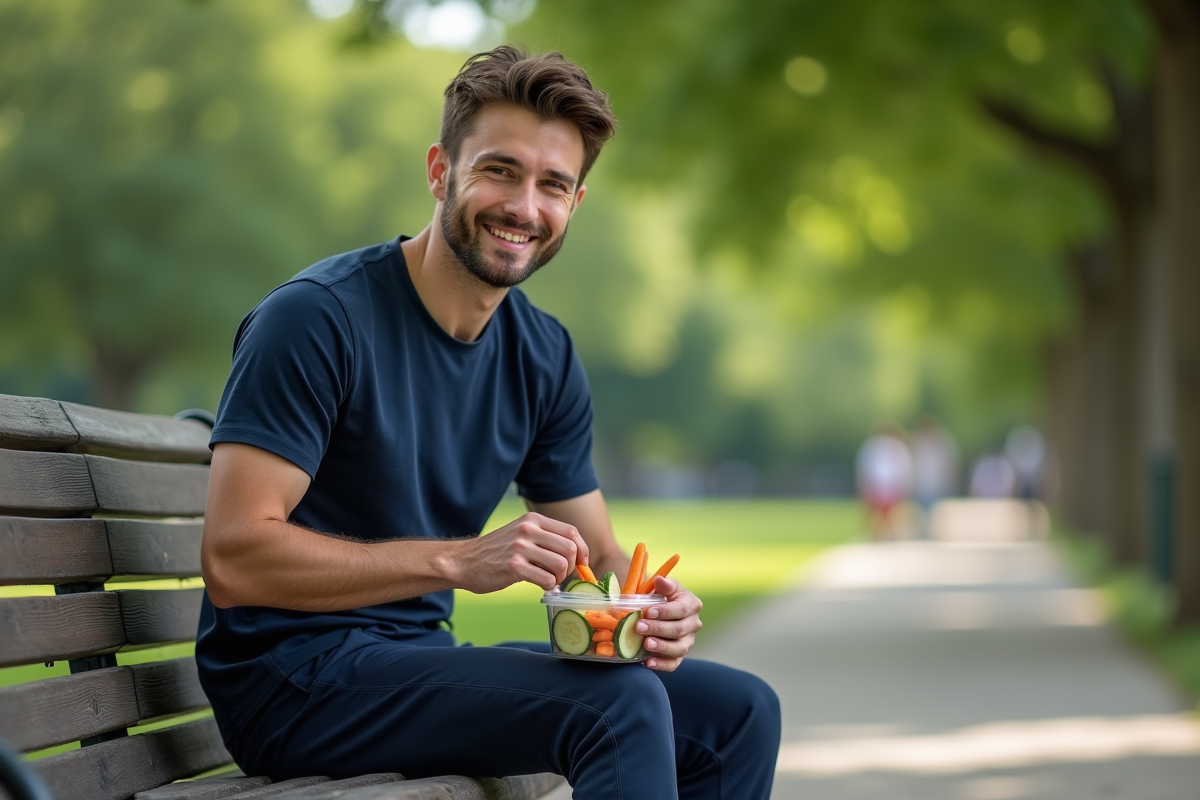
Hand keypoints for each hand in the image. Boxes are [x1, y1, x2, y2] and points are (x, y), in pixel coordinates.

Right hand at [459, 512, 588, 593]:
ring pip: (561, 565)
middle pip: (570, 548)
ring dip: (560, 578)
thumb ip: (545, 538)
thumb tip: (576, 556)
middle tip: (562, 575)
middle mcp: (528, 530)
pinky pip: (547, 580)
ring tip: (549, 580)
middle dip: (572, 566)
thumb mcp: (521, 533)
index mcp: (533, 520)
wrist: (463, 561)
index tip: (582, 564)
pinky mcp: (513, 567)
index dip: (582, 550)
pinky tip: (540, 586)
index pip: (571, 531)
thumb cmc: (496, 551)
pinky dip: (548, 587)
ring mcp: (520, 547)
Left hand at [638, 576, 701, 671]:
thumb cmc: (660, 596)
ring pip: (679, 648)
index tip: (648, 612)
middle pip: (679, 629)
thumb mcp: (662, 587)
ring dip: (662, 647)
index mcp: (691, 604)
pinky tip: (648, 662)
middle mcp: (694, 624)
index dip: (665, 612)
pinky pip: (674, 664)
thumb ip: (663, 585)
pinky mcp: (679, 655)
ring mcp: (688, 641)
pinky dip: (661, 665)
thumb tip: (660, 580)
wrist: (657, 611)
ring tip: (645, 644)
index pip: (681, 609)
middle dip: (658, 629)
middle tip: (639, 627)